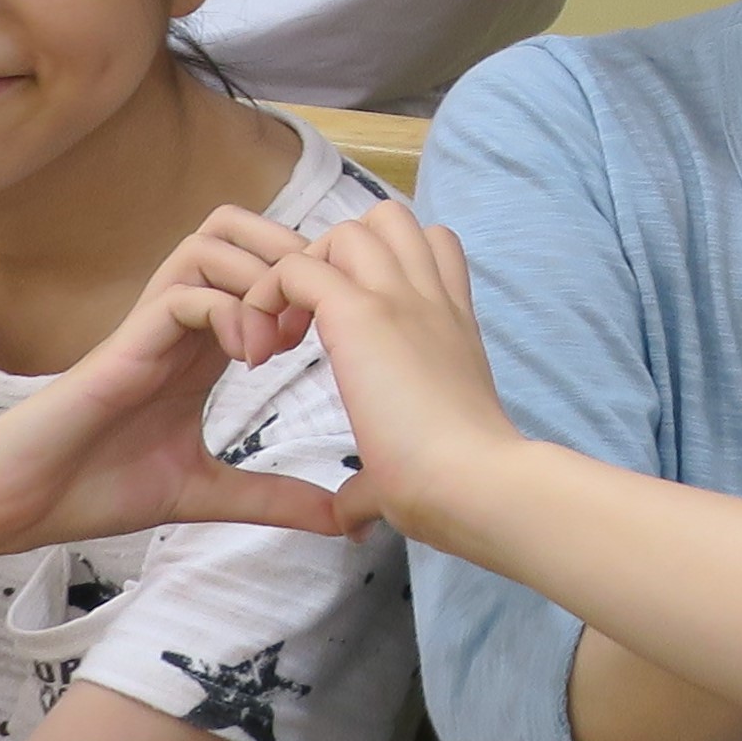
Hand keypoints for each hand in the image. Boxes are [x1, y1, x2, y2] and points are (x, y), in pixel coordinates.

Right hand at [0, 209, 348, 554]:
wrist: (14, 507)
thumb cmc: (95, 489)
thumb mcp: (206, 492)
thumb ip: (271, 497)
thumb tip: (340, 519)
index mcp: (203, 346)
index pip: (264, 270)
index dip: (310, 285)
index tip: (335, 339)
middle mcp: (179, 323)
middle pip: (241, 231)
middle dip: (292, 259)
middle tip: (312, 322)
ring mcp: (149, 327)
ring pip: (213, 242)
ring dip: (261, 279)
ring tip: (276, 344)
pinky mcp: (123, 345)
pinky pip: (183, 292)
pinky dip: (227, 311)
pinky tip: (244, 360)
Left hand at [256, 206, 523, 542]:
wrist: (478, 482)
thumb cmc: (459, 485)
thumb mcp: (417, 466)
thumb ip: (375, 485)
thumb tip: (350, 519)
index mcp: (452, 324)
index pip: (430, 248)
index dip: (384, 268)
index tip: (346, 330)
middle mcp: (432, 300)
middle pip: (389, 221)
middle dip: (340, 255)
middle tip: (310, 321)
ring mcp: (400, 299)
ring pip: (348, 228)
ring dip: (308, 266)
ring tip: (287, 330)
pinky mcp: (361, 313)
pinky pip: (298, 268)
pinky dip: (271, 294)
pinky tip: (263, 349)